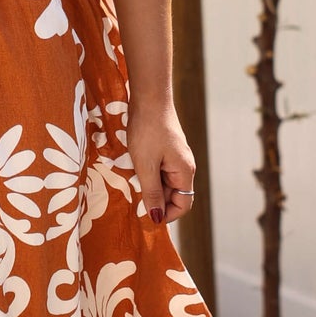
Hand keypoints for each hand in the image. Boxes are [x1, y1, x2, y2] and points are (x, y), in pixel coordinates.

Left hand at [126, 102, 196, 226]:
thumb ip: (152, 192)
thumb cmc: (148, 130)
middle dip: (155, 200)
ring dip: (149, 186)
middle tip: (133, 199)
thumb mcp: (146, 165)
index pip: (184, 204)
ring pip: (164, 182)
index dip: (167, 214)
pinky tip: (132, 169)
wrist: (149, 98)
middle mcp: (184, 166)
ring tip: (130, 182)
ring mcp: (175, 157)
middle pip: (173, 194)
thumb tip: (157, 218)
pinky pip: (159, 170)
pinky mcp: (166, 150)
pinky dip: (147, 174)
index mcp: (185, 172)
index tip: (146, 215)